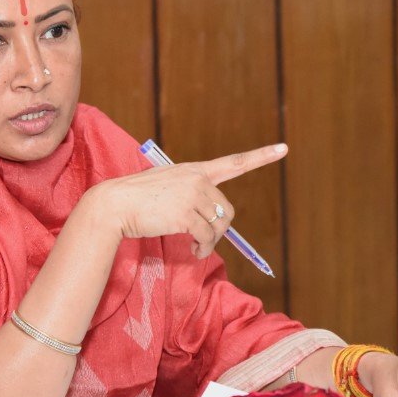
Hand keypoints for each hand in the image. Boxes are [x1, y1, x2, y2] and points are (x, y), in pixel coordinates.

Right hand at [94, 144, 287, 258]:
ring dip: (209, 242)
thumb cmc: (136, 199)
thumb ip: (187, 195)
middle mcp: (197, 179)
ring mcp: (192, 195)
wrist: (114, 204)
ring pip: (218, 226)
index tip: (283, 148)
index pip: (233, 162)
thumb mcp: (165, 187)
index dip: (261, 156)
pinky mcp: (185, 214)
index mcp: (194, 170)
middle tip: (203, 240)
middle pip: (226, 209)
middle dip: (220, 229)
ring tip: (195, 246)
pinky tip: (191, 249)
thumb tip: (206, 221)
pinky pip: (206, 237)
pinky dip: (202, 248)